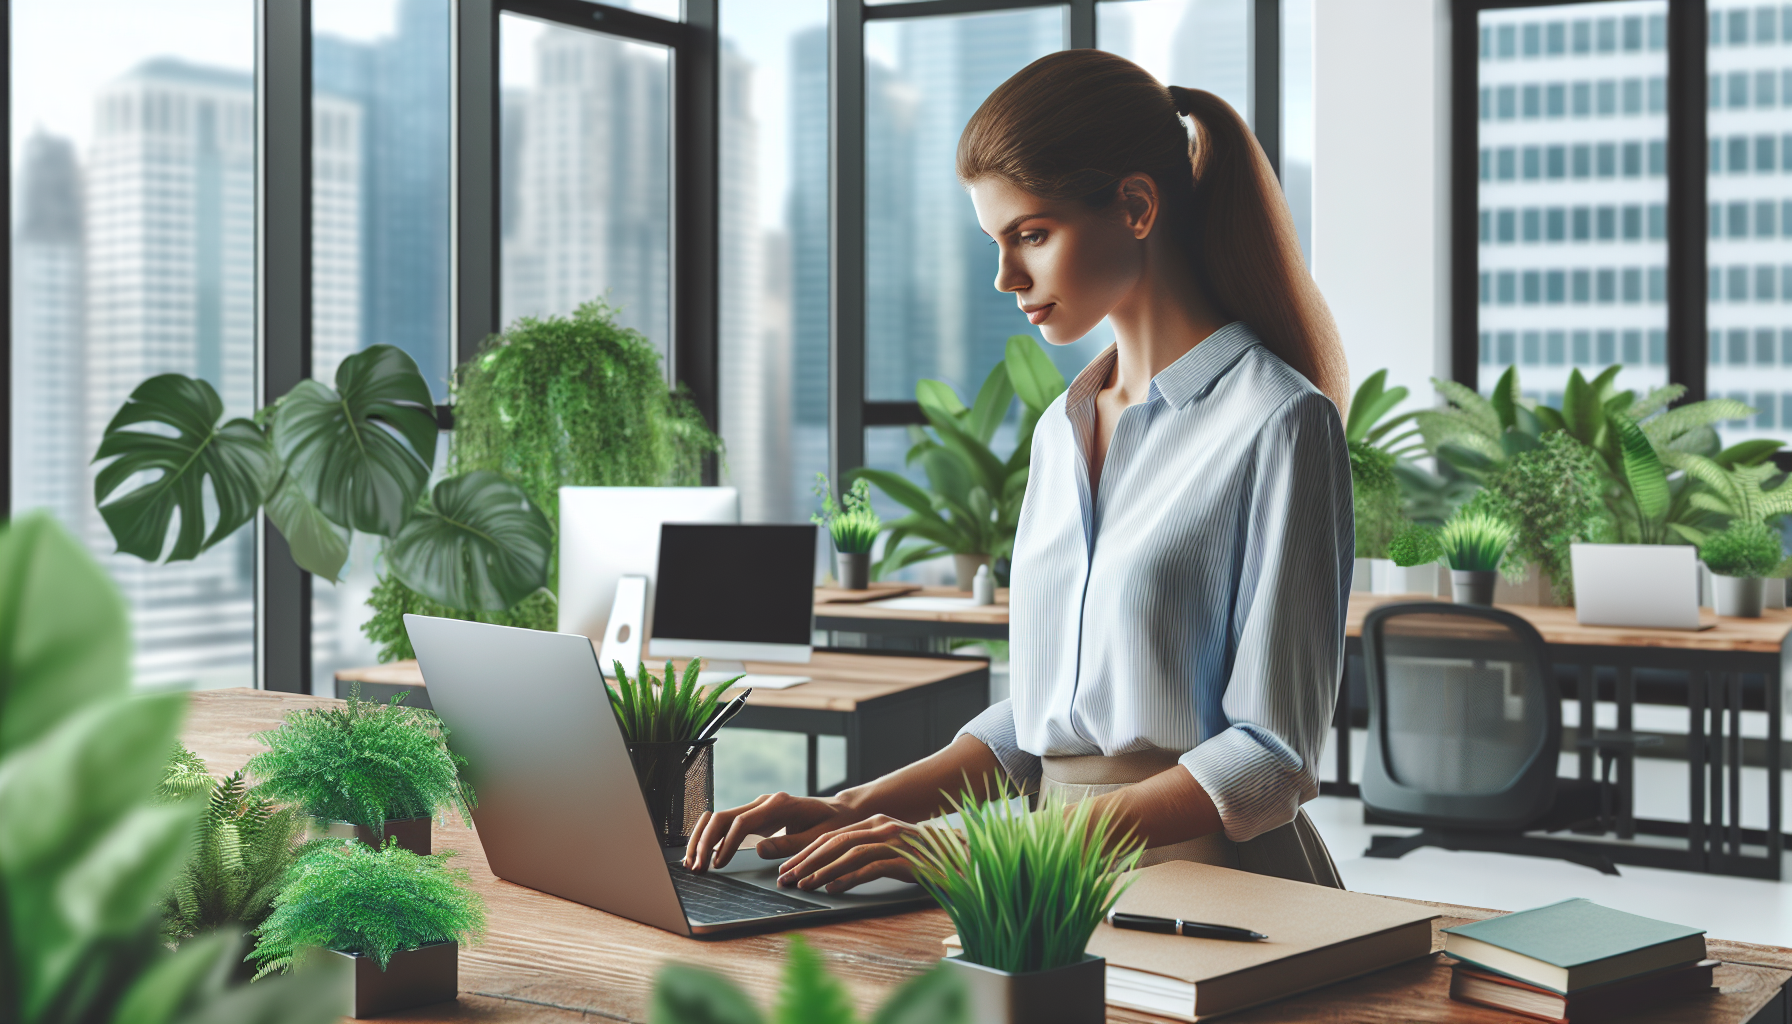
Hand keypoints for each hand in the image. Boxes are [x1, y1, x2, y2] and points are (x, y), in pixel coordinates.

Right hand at [684, 791, 856, 871]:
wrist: (841, 812)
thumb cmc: (833, 825)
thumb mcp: (818, 837)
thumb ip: (790, 844)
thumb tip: (758, 850)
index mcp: (778, 805)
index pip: (742, 822)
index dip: (726, 843)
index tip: (718, 864)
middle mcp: (763, 802)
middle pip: (723, 817)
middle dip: (705, 841)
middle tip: (696, 867)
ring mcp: (757, 807)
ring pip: (719, 819)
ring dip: (703, 839)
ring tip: (692, 863)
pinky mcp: (755, 816)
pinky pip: (727, 824)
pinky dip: (712, 838)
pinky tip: (703, 855)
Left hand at [773, 813, 920, 893]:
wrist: (964, 859)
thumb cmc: (925, 859)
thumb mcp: (892, 852)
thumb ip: (867, 855)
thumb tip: (833, 874)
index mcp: (876, 823)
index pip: (833, 836)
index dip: (808, 852)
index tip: (789, 867)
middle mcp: (883, 827)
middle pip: (836, 842)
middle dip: (807, 860)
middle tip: (787, 877)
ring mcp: (896, 842)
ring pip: (850, 853)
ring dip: (823, 870)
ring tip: (805, 885)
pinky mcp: (907, 859)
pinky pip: (872, 867)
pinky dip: (850, 877)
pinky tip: (834, 888)